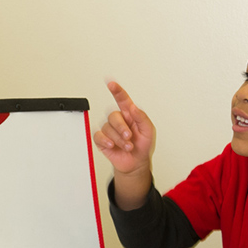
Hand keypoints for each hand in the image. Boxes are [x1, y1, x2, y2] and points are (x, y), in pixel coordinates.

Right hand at [93, 81, 155, 206]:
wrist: (136, 163)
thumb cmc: (143, 145)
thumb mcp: (149, 131)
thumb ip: (141, 117)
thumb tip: (133, 107)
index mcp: (130, 114)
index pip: (122, 99)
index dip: (117, 90)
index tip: (111, 84)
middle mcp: (119, 120)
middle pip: (113, 115)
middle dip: (121, 127)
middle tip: (129, 136)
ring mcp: (110, 130)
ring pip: (107, 128)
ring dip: (119, 139)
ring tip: (127, 146)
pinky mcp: (102, 140)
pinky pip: (98, 136)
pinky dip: (106, 141)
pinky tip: (113, 145)